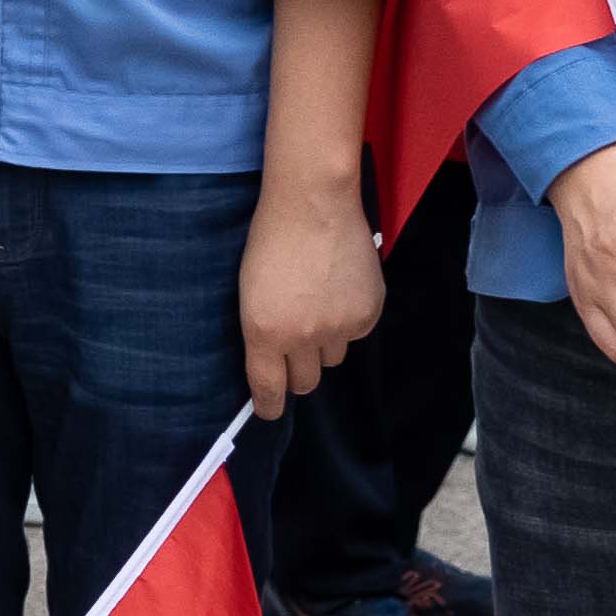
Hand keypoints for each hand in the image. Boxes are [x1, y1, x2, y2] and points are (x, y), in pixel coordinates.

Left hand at [238, 171, 385, 417]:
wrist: (312, 204)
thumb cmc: (270, 240)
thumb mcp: (248, 291)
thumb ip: (261, 331)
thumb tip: (272, 362)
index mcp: (263, 331)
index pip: (269, 387)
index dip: (269, 405)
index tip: (269, 411)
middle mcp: (302, 337)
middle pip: (305, 382)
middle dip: (297, 371)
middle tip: (294, 347)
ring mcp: (338, 326)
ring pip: (333, 359)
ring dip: (324, 344)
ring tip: (317, 305)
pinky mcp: (368, 314)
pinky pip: (357, 335)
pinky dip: (348, 321)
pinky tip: (338, 291)